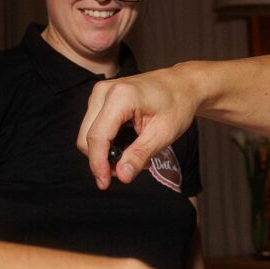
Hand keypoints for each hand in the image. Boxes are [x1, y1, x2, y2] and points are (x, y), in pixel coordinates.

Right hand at [78, 67, 200, 189]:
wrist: (182, 84)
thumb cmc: (177, 104)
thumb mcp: (163, 133)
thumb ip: (140, 155)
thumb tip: (122, 175)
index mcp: (120, 97)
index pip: (97, 137)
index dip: (98, 164)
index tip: (104, 184)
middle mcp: (104, 91)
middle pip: (87, 137)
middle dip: (102, 160)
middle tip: (128, 169)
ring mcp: (100, 93)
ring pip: (88, 133)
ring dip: (105, 151)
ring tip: (133, 155)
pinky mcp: (101, 98)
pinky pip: (95, 126)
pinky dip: (107, 141)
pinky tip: (128, 143)